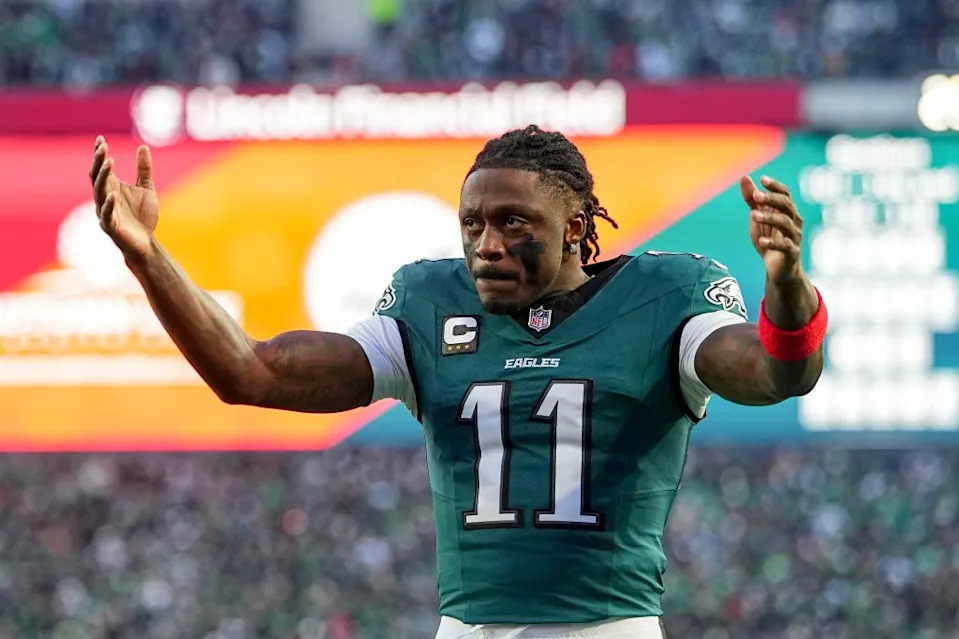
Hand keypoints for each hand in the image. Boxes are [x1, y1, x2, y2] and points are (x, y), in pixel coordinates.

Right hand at [89, 136, 159, 261]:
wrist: (146, 243)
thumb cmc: (143, 216)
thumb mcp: (146, 188)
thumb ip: (144, 169)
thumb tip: (143, 146)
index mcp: (111, 187)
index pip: (101, 168)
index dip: (99, 154)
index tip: (100, 139)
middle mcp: (104, 197)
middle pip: (97, 177)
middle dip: (99, 161)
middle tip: (102, 147)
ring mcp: (105, 212)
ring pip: (99, 192)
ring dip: (103, 177)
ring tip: (109, 162)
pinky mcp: (111, 226)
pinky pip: (107, 214)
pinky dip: (109, 204)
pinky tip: (112, 195)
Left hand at [739, 175, 803, 284]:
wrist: (779, 270)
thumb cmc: (769, 240)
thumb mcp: (758, 219)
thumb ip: (752, 200)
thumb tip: (745, 178)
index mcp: (787, 212)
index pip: (785, 194)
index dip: (775, 186)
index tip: (762, 179)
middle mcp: (794, 222)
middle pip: (787, 205)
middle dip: (771, 199)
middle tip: (755, 196)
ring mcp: (795, 237)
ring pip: (786, 223)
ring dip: (770, 217)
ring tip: (753, 215)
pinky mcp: (792, 253)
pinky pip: (785, 246)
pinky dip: (773, 243)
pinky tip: (761, 241)